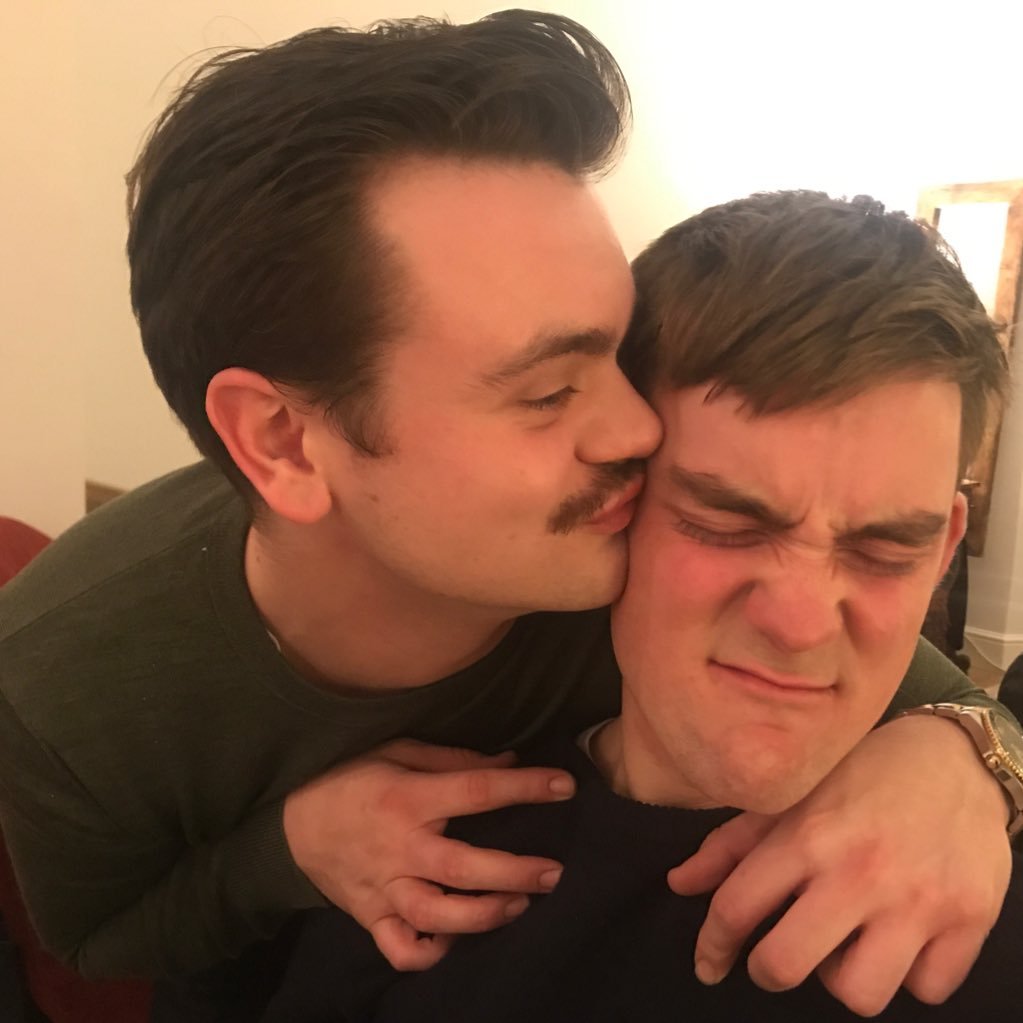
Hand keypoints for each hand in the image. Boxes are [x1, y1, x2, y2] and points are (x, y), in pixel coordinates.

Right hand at [283, 738, 574, 969]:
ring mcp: (384, 888)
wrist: (290, 821)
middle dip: (514, 871)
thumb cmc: (352, 777)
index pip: (476, 791)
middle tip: (554, 872)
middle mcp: (399, 847)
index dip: (524, 787)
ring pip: (436, 916)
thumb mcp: (398, 750)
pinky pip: (401, 949)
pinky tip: (455, 940)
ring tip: (518, 905)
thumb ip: (455, 759)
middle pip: (463, 867)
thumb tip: (510, 762)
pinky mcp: (371, 916)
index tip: (564, 785)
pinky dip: (429, 954)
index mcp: (408, 798)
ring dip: (483, 916)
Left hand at [667, 714, 1011, 1015]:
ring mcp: (917, 900)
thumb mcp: (791, 796)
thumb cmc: (860, 775)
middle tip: (779, 955)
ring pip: (859, 994)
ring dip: (843, 976)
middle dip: (769, 970)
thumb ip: (733, 843)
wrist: (955, 755)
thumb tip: (679, 884)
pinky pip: (927, 990)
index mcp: (807, 835)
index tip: (709, 962)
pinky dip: (909, 974)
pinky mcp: (970, 920)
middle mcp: (859, 871)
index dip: (712, 945)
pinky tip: (900, 939)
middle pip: (787, 965)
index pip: (736, 907)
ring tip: (846, 942)